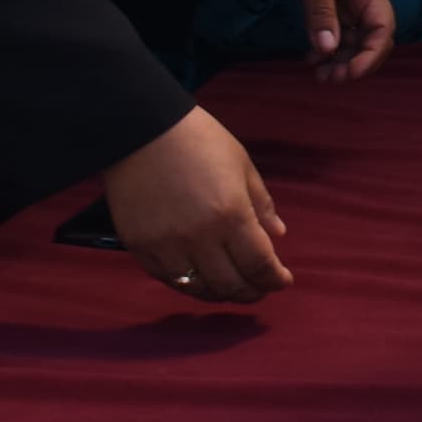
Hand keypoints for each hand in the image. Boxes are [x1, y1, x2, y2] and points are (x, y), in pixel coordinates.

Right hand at [104, 105, 290, 301]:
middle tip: (260, 288)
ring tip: (231, 288)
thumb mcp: (241, 165)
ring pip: (198, 289)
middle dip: (252, 292)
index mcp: (231, 214)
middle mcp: (199, 237)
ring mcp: (166, 245)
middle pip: (231, 285)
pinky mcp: (139, 246)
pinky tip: (199, 278)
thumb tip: (277, 235)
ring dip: (220, 294)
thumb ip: (261, 204)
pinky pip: (167, 279)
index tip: (282, 280)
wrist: (141, 128)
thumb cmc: (198, 139)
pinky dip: (188, 284)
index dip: (274, 279)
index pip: (259, 265)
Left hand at [259, 0, 395, 79]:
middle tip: (329, 78)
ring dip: (337, 58)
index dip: (371, 55)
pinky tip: (310, 57)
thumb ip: (321, 12)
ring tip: (318, 73)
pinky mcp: (323, 2)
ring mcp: (342, 1)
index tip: (350, 73)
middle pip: (368, 39)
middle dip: (353, 61)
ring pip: (349, 38)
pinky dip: (323, 46)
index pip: (382, 29)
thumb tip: (328, 49)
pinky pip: (330, 31)